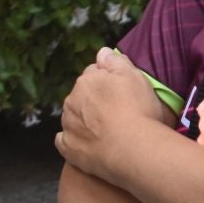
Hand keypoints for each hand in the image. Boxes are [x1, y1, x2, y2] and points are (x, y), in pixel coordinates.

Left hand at [56, 48, 169, 182]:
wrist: (132, 148)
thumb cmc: (137, 109)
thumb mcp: (134, 76)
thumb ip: (115, 61)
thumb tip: (102, 53)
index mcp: (86, 81)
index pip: (94, 73)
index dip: (109, 80)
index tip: (122, 90)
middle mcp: (71, 101)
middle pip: (82, 95)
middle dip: (94, 99)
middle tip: (117, 109)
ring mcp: (67, 126)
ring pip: (74, 116)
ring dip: (85, 119)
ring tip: (106, 128)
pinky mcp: (68, 149)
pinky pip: (65, 141)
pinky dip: (74, 139)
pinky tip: (88, 142)